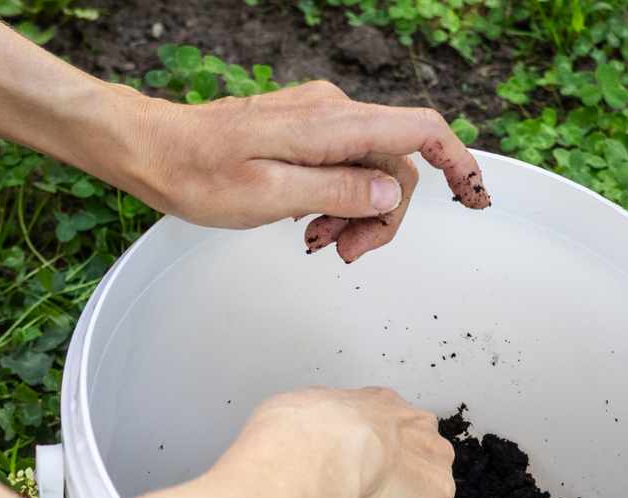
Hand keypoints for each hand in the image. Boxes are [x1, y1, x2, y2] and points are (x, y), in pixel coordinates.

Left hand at [124, 81, 491, 262]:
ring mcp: (321, 120)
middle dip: (383, 217)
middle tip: (344, 254)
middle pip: (396, 166)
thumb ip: (338, 193)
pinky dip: (338, 202)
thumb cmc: (200, 173)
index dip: (457, 162)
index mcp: (332, 124)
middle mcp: (334, 112)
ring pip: (371, 172)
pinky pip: (345, 167)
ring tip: (318, 243)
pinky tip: (309, 225)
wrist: (153, 149)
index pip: (419, 129)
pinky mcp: (307, 132)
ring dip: (358, 215)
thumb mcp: (271, 196)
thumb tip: (392, 195)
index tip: (474, 197)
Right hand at [235, 388, 455, 497]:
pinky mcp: (437, 495)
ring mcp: (432, 460)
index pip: (378, 445)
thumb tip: (296, 440)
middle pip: (395, 477)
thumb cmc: (298, 429)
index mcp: (381, 405)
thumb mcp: (295, 415)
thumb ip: (310, 432)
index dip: (351, 472)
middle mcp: (414, 426)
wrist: (318, 444)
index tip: (327, 487)